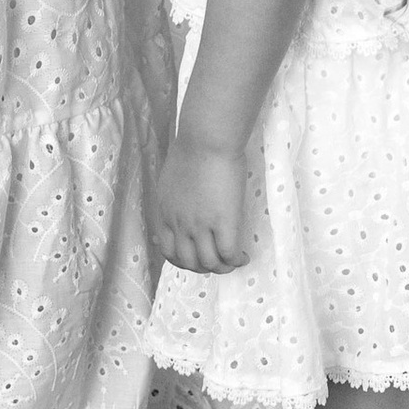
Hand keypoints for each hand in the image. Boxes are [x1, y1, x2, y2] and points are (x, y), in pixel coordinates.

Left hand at [155, 132, 250, 274]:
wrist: (206, 140)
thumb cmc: (192, 148)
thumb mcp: (171, 177)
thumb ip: (175, 195)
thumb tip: (185, 198)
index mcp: (165, 213)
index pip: (167, 250)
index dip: (180, 260)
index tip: (191, 257)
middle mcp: (179, 225)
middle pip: (188, 262)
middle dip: (202, 268)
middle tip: (215, 262)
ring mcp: (200, 226)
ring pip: (209, 263)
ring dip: (222, 268)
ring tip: (233, 262)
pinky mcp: (223, 222)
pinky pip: (229, 253)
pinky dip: (236, 260)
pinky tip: (243, 256)